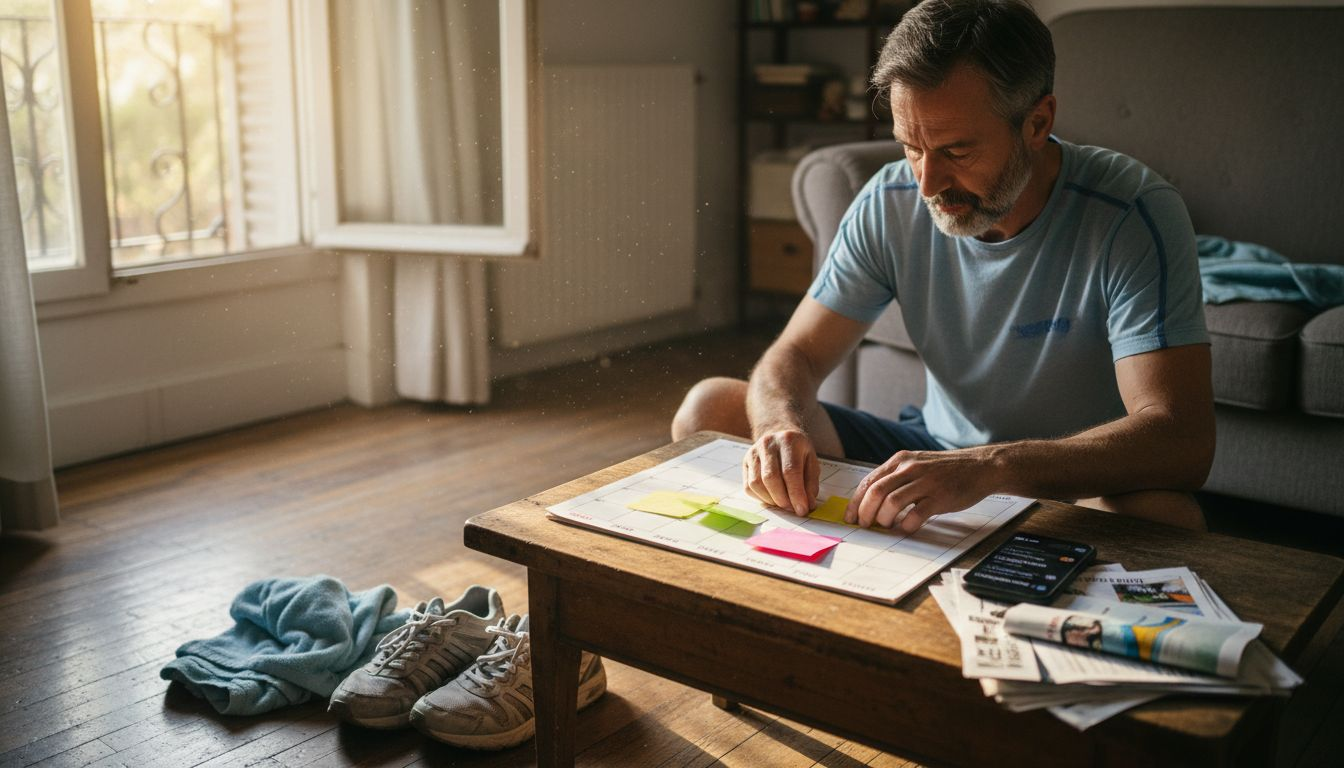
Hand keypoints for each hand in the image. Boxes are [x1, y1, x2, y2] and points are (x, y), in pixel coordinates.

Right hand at [743, 428, 819, 516]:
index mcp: (788, 441)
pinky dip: (760, 497)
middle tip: (792, 509)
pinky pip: (748, 486)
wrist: (778, 434)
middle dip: (782, 499)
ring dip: (771, 500)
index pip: (790, 471)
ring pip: (756, 483)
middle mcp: (768, 444)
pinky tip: (772, 497)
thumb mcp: (811, 462)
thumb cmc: (797, 452)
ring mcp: (753, 452)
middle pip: (771, 478)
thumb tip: (807, 505)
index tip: (802, 510)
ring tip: (783, 503)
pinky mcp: (745, 462)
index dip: (796, 493)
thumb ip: (810, 484)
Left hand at [846, 448, 997, 530]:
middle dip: (865, 512)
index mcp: (900, 460)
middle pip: (876, 492)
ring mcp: (926, 482)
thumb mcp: (916, 465)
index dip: (856, 502)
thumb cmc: (945, 470)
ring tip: (886, 525)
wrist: (980, 467)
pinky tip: (906, 528)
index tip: (850, 517)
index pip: (869, 481)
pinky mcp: (940, 497)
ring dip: (884, 519)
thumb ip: (896, 478)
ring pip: (892, 502)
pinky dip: (906, 525)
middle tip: (865, 525)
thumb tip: (871, 501)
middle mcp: (910, 468)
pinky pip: (916, 515)